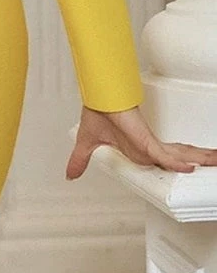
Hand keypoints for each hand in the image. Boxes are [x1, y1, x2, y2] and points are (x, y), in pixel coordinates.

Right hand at [65, 103, 216, 179]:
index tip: (195, 168)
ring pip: (179, 156)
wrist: (96, 98)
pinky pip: (164, 155)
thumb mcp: (88, 144)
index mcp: (139, 150)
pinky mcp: (146, 141)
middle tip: (216, 160)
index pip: (166, 158)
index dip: (181, 163)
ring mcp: (149, 145)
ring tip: (216, 160)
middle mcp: (148, 148)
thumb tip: (70, 174)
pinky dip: (177, 163)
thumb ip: (80, 160)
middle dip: (200, 160)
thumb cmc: (97, 112)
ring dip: (199, 160)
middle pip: (180, 157)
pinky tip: (190, 167)